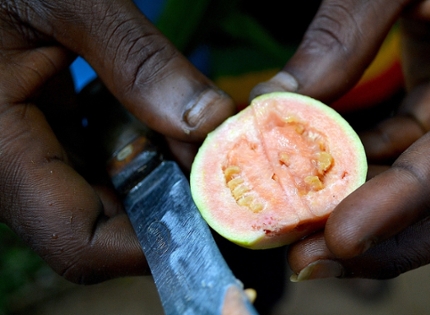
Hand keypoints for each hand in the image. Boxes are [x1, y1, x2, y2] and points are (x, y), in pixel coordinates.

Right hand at [0, 0, 233, 282]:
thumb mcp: (71, 1)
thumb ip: (138, 60)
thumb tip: (209, 123)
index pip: (79, 241)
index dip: (153, 244)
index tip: (216, 215)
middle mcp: (7, 167)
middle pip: (98, 227)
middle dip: (166, 202)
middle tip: (218, 165)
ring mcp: (21, 154)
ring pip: (100, 197)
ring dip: (157, 175)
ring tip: (197, 139)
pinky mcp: (36, 135)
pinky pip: (92, 165)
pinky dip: (136, 150)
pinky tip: (161, 119)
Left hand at [252, 0, 429, 279]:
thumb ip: (347, 28)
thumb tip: (278, 101)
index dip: (408, 200)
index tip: (340, 235)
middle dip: (392, 243)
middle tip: (311, 261)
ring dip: (374, 219)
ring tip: (302, 234)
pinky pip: (417, 158)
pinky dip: (370, 179)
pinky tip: (321, 188)